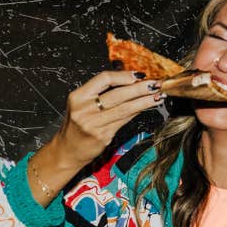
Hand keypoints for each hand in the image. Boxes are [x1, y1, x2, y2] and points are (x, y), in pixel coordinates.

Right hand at [27, 71, 164, 203]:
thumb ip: (101, 92)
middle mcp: (84, 109)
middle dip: (140, 88)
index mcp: (78, 96)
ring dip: (144, 101)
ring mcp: (94, 124)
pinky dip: (137, 112)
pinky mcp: (103, 136)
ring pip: (124, 109)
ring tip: (158, 96)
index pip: (104, 79)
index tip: (138, 75)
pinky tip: (147, 107)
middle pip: (117, 94)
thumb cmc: (77, 125)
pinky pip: (124, 121)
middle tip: (156, 84)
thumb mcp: (82, 104)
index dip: (123, 76)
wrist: (68, 150)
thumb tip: (129, 80)